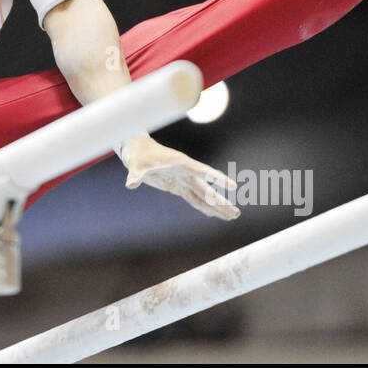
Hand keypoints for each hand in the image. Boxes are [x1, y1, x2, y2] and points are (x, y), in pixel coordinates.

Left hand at [120, 135, 239, 219]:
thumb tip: (130, 183)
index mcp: (181, 164)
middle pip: (207, 190)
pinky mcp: (177, 186)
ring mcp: (183, 180)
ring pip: (203, 196)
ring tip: (231, 216)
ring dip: (216, 207)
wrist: (136, 151)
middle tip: (236, 213)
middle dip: (222, 202)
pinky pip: (193, 198)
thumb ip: (135, 175)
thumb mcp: (136, 165)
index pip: (203, 172)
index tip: (233, 185)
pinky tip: (213, 214)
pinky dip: (203, 206)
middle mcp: (186, 172)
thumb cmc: (138, 155)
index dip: (218, 179)